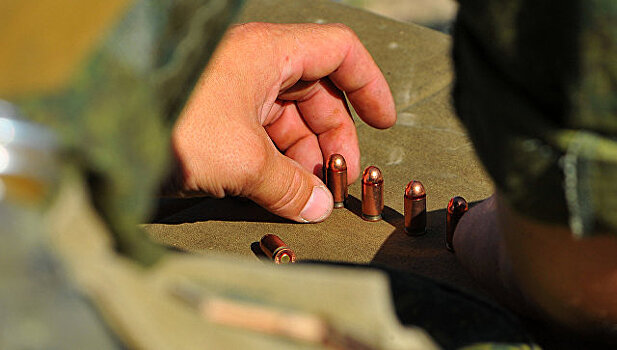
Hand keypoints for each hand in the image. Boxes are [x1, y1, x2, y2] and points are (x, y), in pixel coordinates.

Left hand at [169, 22, 395, 222]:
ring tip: (307, 197)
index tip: (384, 122)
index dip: (369, 84)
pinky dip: (277, 163)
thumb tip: (317, 210)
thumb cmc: (172, 126)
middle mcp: (253, 65)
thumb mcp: (243, 159)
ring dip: (304, 158)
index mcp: (268, 52)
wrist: (103, 136)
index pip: (338, 52)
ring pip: (288, 119)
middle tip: (337, 181)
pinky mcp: (217, 118)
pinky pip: (261, 136)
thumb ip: (289, 185)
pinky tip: (281, 193)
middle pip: (316, 93)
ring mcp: (234, 91)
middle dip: (332, 138)